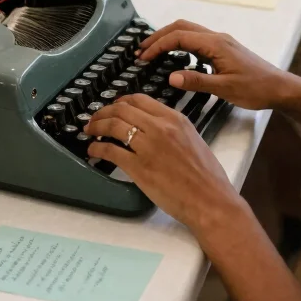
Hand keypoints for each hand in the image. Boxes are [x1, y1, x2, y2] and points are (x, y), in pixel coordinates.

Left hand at [85, 95, 240, 231]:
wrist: (211, 201)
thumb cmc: (206, 176)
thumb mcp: (192, 139)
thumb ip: (171, 129)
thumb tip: (150, 128)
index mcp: (175, 119)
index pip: (139, 99)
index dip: (120, 101)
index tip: (112, 107)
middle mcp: (160, 128)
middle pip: (122, 109)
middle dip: (103, 112)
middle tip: (94, 119)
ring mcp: (148, 147)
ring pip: (113, 126)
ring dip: (96, 126)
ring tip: (89, 131)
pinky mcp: (139, 167)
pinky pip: (110, 151)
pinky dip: (97, 149)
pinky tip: (93, 151)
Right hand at [137, 20, 288, 110]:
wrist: (281, 88)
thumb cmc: (256, 89)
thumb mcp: (225, 89)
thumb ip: (197, 81)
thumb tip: (171, 76)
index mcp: (216, 44)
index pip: (179, 37)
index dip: (158, 45)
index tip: (143, 57)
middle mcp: (217, 38)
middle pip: (181, 27)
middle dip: (159, 36)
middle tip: (142, 50)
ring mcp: (221, 42)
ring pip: (189, 31)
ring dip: (169, 38)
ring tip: (153, 51)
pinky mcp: (224, 49)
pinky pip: (196, 39)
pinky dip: (180, 43)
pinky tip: (175, 56)